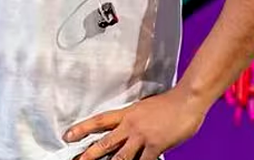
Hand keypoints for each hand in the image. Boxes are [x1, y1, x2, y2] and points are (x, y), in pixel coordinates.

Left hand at [67, 88, 207, 159]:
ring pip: (120, 156)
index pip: (99, 121)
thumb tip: (126, 132)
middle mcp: (130, 125)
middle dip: (89, 154)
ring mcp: (142, 136)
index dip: (81, 129)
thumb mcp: (143, 108)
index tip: (67, 135)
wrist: (186, 100)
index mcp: (126, 113)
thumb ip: (133, 121)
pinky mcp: (155, 146)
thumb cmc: (169, 104)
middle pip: (105, 142)